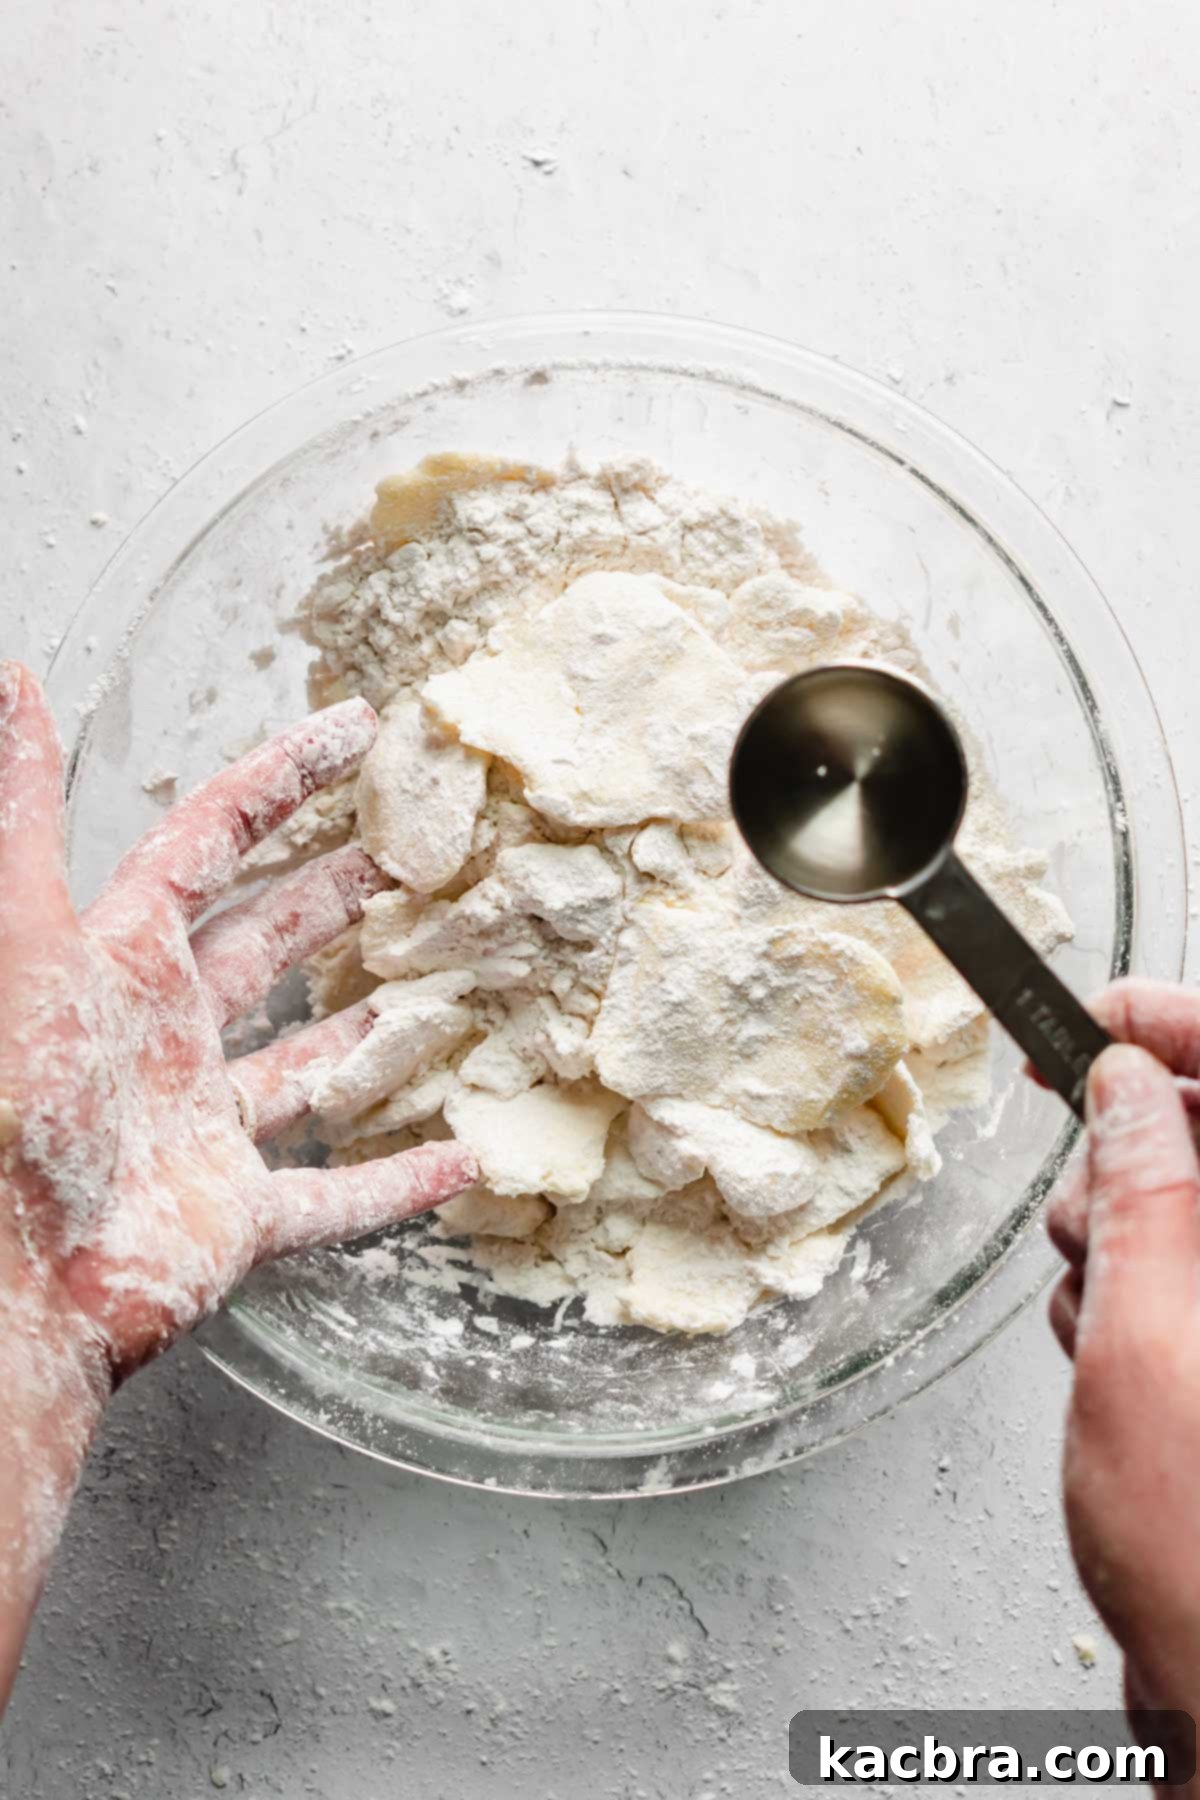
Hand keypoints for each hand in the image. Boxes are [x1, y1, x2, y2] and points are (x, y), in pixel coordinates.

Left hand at [0, 662, 474, 1705]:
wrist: (9, 1283)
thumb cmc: (16, 1106)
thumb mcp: (27, 943)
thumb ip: (23, 818)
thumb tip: (13, 676)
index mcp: (123, 957)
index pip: (215, 838)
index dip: (285, 776)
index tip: (360, 728)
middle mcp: (167, 1033)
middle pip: (267, 941)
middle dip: (333, 891)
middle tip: (404, 849)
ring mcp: (205, 1125)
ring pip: (304, 1062)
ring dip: (366, 1028)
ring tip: (433, 986)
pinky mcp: (236, 1214)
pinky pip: (334, 1197)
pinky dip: (395, 1184)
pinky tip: (463, 1160)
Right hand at [1046, 981, 1199, 1735]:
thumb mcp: (1148, 1340)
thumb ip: (1143, 1191)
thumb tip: (1130, 1083)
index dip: (1177, 1024)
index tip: (1102, 1013)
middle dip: (1124, 1160)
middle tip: (1093, 1220)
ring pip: (1172, 1204)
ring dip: (1112, 1244)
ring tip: (1105, 1323)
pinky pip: (1167, 1266)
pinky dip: (1119, 1292)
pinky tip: (1112, 1353)